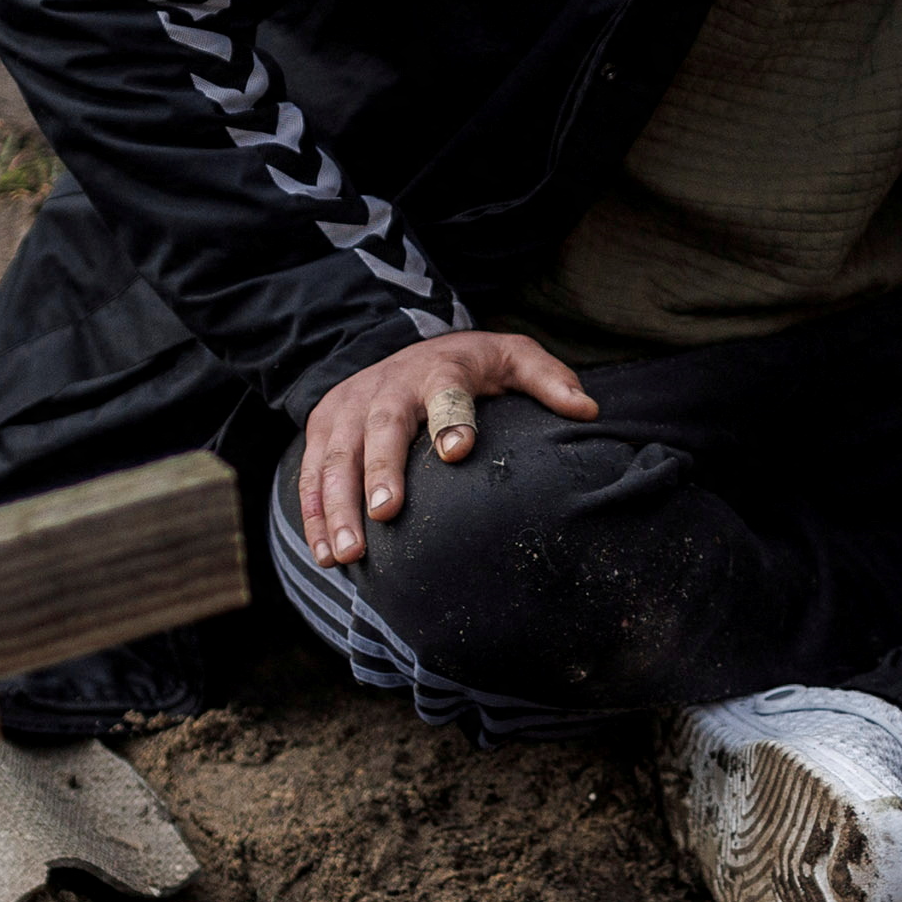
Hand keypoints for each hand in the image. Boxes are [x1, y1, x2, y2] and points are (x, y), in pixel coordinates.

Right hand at [290, 327, 599, 568]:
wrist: (404, 346)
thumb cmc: (471, 365)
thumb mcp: (513, 357)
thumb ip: (549, 380)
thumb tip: (589, 411)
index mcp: (440, 371)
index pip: (447, 392)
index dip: (451, 418)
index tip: (458, 451)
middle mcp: (389, 387)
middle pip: (382, 429)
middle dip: (380, 472)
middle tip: (387, 515)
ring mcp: (350, 407)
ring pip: (337, 457)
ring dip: (338, 506)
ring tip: (346, 554)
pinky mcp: (323, 427)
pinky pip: (312, 473)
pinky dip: (314, 515)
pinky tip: (325, 555)